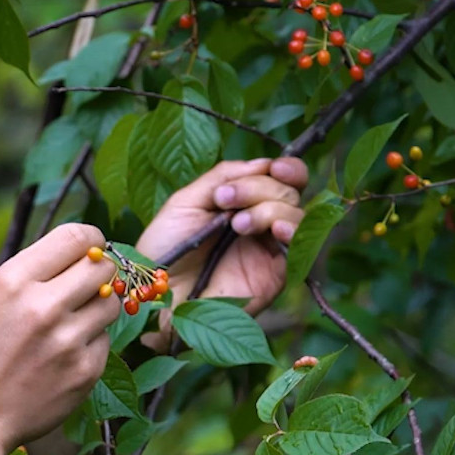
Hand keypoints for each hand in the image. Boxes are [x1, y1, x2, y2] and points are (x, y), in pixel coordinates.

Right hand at [0, 223, 121, 454]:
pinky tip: (63, 355)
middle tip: (84, 284)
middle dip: (98, 270)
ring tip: (71, 321)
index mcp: (14, 282)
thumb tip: (74, 252)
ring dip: (96, 306)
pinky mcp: (85, 371)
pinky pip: (104, 340)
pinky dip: (89, 343)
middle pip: (102, 266)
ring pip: (111, 302)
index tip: (90, 248)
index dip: (90, 239)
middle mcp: (44, 307)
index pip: (76, 237)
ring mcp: (68, 342)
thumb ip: (27, 273)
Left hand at [132, 158, 309, 349]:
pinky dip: (292, 231)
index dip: (285, 168)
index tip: (273, 167)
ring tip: (237, 224)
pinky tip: (275, 229)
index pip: (279, 178)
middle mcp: (259, 224)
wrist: (155, 292)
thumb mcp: (187, 201)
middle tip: (225, 200)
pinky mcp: (274, 275)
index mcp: (241, 204)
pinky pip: (299, 249)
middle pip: (287, 192)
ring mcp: (268, 250)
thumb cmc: (164, 249)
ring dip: (268, 209)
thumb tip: (264, 162)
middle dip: (259, 188)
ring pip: (295, 215)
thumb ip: (224, 175)